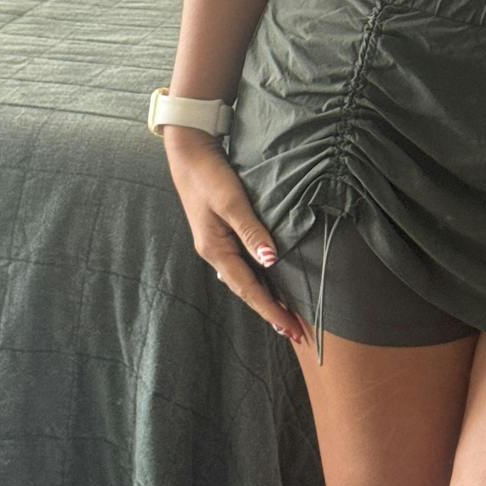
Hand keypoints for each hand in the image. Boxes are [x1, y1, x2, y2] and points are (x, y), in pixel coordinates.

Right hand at [162, 127, 306, 345]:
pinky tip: (270, 283)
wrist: (189, 153)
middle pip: (246, 291)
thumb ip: (251, 231)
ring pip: (245, 280)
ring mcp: (217, 244)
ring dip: (266, 298)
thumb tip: (270, 261)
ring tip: (287, 315)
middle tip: (295, 332)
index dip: (271, 311)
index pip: (249, 290)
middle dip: (270, 312)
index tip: (291, 330)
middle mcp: (215, 253)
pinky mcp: (221, 234)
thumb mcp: (232, 202)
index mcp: (215, 250)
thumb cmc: (210, 175)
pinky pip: (243, 266)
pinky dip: (259, 280)